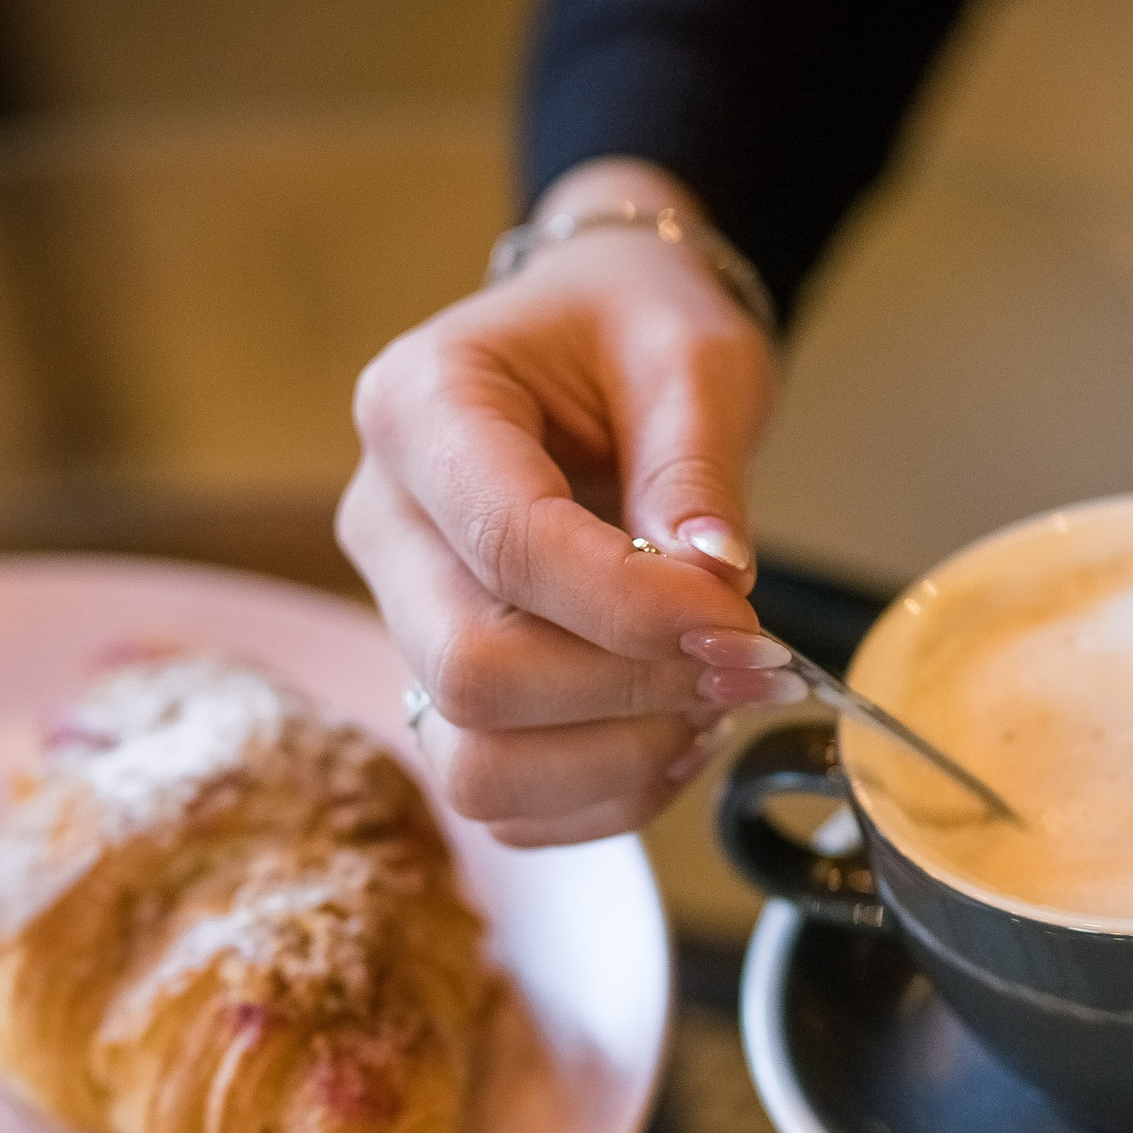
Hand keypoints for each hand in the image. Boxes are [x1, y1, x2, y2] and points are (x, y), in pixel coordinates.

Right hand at [339, 158, 803, 846]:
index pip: (509, 546)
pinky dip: (607, 794)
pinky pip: (507, 800)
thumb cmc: (635, 331)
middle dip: (630, 690)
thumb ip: (699, 470)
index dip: (634, 607)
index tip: (741, 619)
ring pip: (475, 761)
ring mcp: (404, 617)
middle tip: (747, 664)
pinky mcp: (443, 689)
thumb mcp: (694, 358)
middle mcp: (384, 522)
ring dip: (619, 760)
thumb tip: (713, 587)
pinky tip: (677, 731)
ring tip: (716, 701)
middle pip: (471, 673)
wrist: (600, 340)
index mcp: (417, 409)